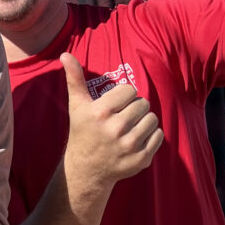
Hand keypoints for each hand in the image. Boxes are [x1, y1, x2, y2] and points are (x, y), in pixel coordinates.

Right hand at [60, 53, 162, 186]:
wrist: (87, 169)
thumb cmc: (83, 132)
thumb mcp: (77, 105)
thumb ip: (74, 79)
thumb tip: (65, 54)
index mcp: (101, 113)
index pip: (130, 90)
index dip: (123, 96)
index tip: (114, 106)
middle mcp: (116, 129)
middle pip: (143, 103)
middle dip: (134, 108)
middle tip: (122, 117)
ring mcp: (129, 146)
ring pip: (152, 119)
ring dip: (143, 121)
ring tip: (129, 128)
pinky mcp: (141, 159)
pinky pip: (158, 135)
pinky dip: (150, 136)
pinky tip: (135, 140)